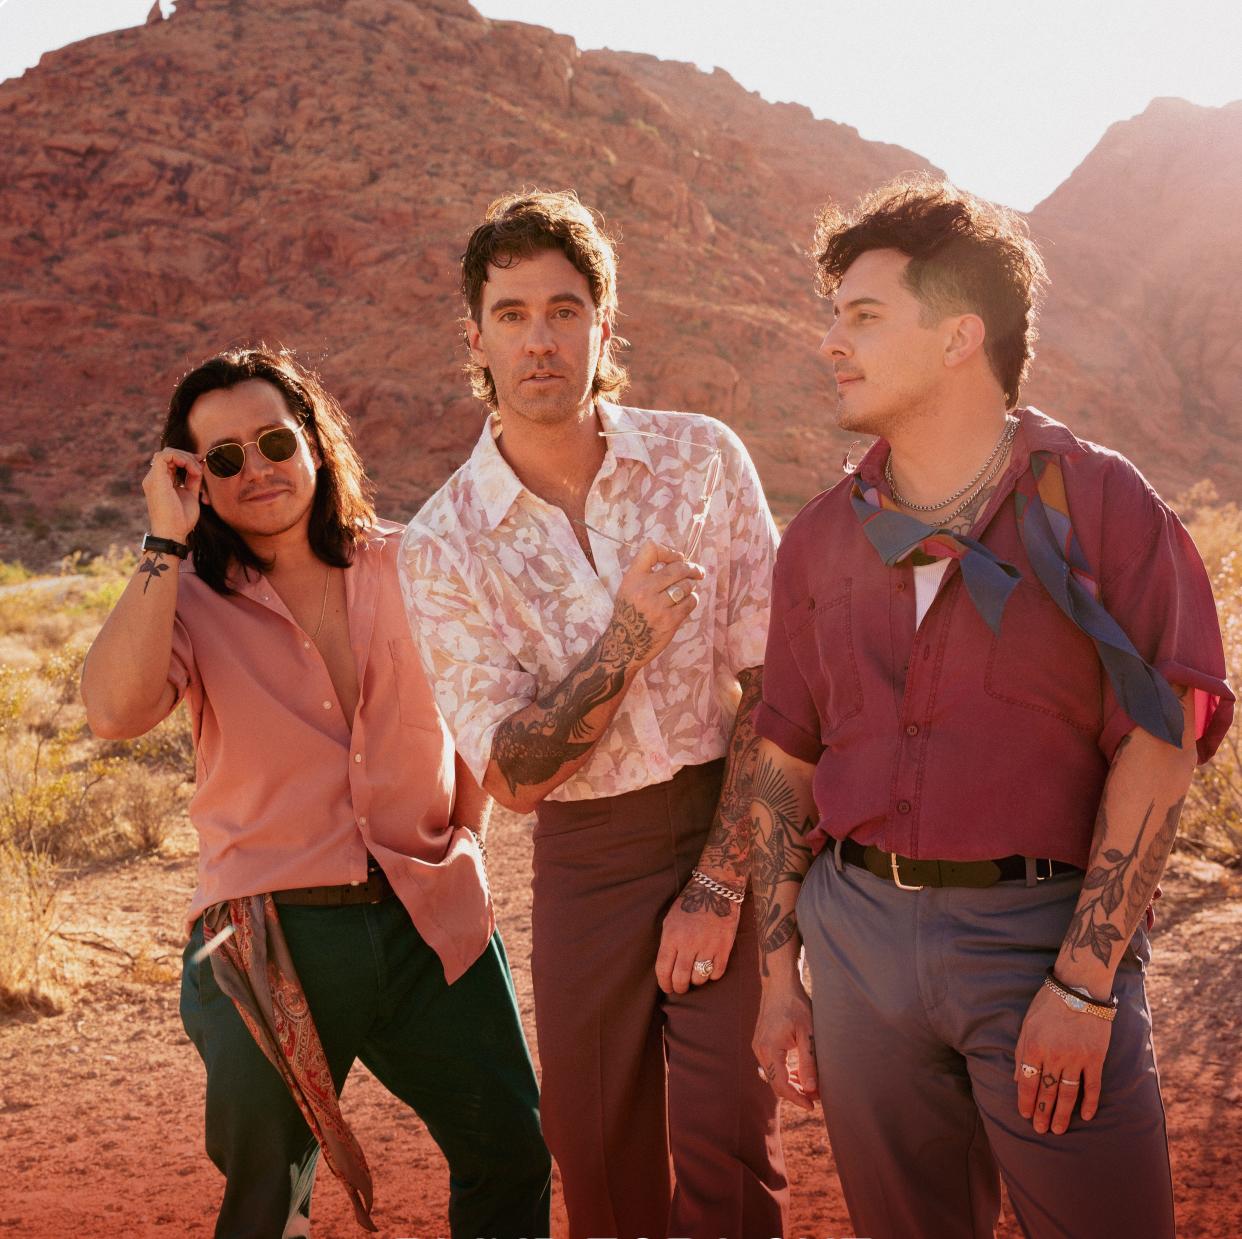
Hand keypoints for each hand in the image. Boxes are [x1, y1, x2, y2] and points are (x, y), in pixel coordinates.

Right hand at [143, 448, 203, 542]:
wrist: (172, 533)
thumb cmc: (181, 519)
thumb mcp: (190, 494)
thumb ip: (193, 480)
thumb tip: (200, 464)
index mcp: (161, 482)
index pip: (171, 461)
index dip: (187, 458)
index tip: (201, 464)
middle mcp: (154, 478)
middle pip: (169, 454)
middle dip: (188, 456)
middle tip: (201, 463)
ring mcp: (153, 478)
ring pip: (166, 453)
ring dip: (186, 457)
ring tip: (197, 471)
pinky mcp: (155, 479)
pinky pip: (164, 456)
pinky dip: (181, 458)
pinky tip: (192, 469)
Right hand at [609, 541, 703, 669]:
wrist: (623, 645)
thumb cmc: (629, 613)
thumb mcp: (628, 587)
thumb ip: (647, 572)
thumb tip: (680, 560)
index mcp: (633, 578)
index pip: (652, 549)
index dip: (669, 551)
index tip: (677, 558)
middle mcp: (645, 589)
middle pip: (678, 567)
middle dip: (692, 568)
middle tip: (697, 572)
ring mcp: (658, 606)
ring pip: (686, 585)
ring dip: (690, 586)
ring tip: (685, 591)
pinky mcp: (670, 621)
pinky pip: (690, 602)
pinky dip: (692, 599)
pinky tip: (686, 602)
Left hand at [655, 874, 739, 994]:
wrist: (715, 888)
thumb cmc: (689, 904)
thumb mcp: (670, 920)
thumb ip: (668, 943)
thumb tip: (667, 967)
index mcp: (672, 936)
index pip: (663, 969)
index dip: (664, 983)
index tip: (667, 988)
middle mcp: (689, 943)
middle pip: (681, 978)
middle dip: (679, 988)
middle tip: (680, 988)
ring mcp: (708, 946)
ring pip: (699, 978)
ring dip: (696, 980)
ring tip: (696, 975)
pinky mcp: (724, 947)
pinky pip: (717, 972)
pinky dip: (712, 974)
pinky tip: (710, 967)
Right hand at [752, 971, 818, 1111]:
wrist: (780, 983)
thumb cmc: (796, 1005)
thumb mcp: (808, 1033)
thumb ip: (808, 1062)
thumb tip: (810, 1089)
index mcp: (769, 1049)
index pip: (781, 1085)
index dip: (797, 1098)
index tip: (813, 1105)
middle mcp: (759, 1050)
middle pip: (776, 1083)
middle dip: (796, 1092)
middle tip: (817, 1096)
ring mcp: (758, 1046)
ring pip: (774, 1075)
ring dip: (791, 1083)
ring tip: (812, 1085)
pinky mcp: (762, 1042)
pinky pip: (772, 1065)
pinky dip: (785, 1072)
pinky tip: (800, 1072)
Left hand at [1014, 982, 1112, 1133]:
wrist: (1079, 988)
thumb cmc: (1049, 1003)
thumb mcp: (1027, 1023)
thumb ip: (1022, 1051)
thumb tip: (1017, 1078)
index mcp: (1034, 1046)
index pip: (1028, 1082)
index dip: (1026, 1101)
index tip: (1025, 1115)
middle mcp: (1054, 1056)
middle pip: (1047, 1092)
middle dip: (1042, 1113)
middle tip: (1040, 1130)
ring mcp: (1077, 1058)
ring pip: (1068, 1093)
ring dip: (1063, 1114)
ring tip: (1058, 1129)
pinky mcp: (1095, 1058)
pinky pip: (1093, 1086)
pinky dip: (1090, 1102)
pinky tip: (1087, 1116)